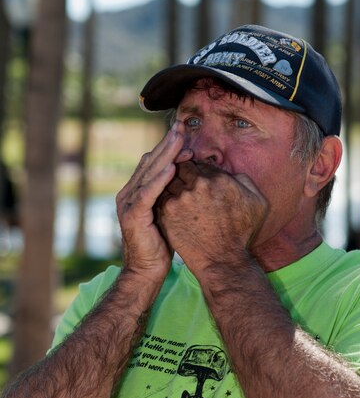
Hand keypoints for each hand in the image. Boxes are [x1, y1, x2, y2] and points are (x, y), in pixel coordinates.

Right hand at [116, 122, 191, 280]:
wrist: (147, 271)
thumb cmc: (161, 244)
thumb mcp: (168, 214)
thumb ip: (173, 195)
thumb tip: (192, 178)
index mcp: (137, 191)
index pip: (153, 162)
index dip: (168, 147)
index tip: (186, 133)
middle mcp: (129, 193)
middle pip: (149, 161)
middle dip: (167, 143)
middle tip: (183, 126)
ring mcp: (128, 204)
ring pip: (148, 173)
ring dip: (165, 155)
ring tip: (180, 140)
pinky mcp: (132, 216)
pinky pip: (147, 194)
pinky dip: (159, 180)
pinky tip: (172, 167)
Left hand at [156, 160, 266, 274]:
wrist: (223, 261)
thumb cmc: (242, 233)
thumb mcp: (257, 202)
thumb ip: (244, 181)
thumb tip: (231, 173)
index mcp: (218, 178)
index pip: (199, 162)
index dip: (195, 168)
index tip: (195, 177)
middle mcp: (198, 184)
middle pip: (181, 168)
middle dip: (181, 174)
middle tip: (182, 184)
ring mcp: (180, 198)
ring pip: (168, 182)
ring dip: (171, 186)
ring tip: (176, 196)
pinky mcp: (167, 213)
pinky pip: (161, 197)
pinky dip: (164, 199)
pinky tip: (170, 207)